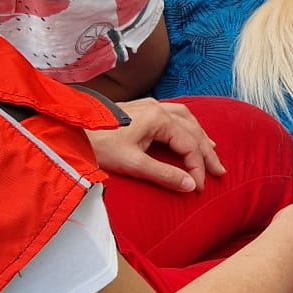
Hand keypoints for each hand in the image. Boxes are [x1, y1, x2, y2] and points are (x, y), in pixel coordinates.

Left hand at [89, 98, 226, 191]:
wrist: (71, 129)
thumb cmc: (99, 146)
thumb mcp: (133, 164)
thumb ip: (164, 174)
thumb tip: (190, 185)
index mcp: (159, 119)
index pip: (188, 145)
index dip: (197, 167)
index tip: (199, 186)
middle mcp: (158, 108)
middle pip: (192, 130)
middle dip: (207, 153)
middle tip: (220, 171)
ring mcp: (150, 105)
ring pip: (186, 118)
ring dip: (200, 135)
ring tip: (210, 150)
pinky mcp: (142, 108)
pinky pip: (175, 113)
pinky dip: (187, 125)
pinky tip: (187, 132)